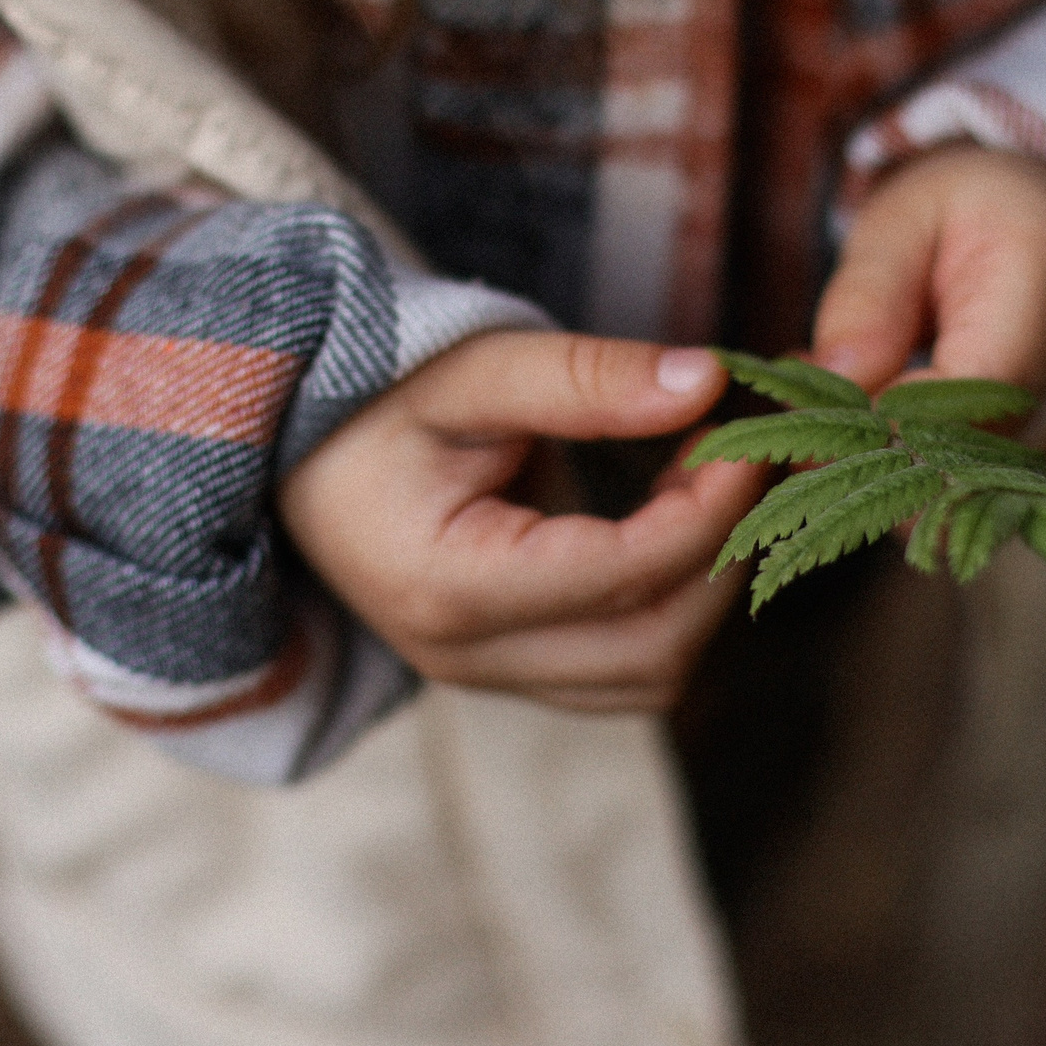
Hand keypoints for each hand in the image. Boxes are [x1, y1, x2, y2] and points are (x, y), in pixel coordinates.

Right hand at [277, 332, 764, 713]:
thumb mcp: (470, 369)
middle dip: (725, 556)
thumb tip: (707, 381)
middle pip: (654, 648)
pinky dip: (673, 604)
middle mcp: (467, 658)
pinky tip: (681, 518)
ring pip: (649, 676)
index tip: (756, 438)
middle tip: (755, 459)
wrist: (288, 450)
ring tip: (717, 483)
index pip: (624, 574)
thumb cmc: (371, 398)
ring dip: (707, 588)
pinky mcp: (512, 671)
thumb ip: (586, 380)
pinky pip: (623, 668)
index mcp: (449, 587)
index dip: (712, 509)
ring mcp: (488, 677)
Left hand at [812, 145, 1045, 480]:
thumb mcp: (895, 223)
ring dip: (924, 484)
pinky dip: (957, 485)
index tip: (822, 437)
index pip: (979, 386)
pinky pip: (1018, 494)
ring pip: (1003, 487)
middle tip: (819, 453)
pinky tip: (914, 451)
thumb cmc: (962, 210)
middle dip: (899, 466)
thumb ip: (863, 301)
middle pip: (995, 451)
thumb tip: (834, 385)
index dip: (898, 426)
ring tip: (863, 441)